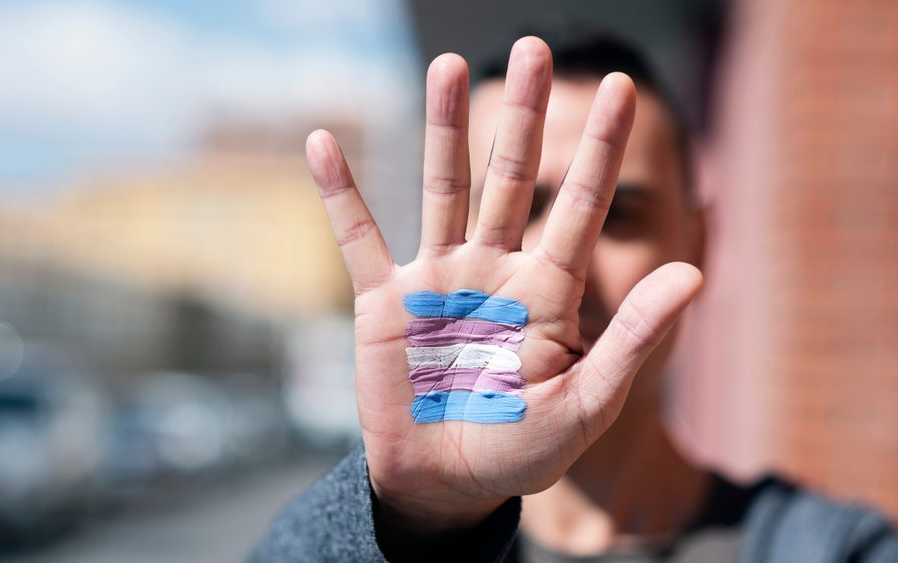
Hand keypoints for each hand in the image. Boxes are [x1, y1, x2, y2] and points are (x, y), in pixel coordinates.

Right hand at [305, 37, 701, 533]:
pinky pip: (360, 238)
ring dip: (444, 128)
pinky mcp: (385, 302)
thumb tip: (695, 270)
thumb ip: (633, 338)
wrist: (447, 483)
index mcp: (547, 291)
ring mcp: (438, 279)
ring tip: (449, 65)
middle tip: (537, 49)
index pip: (580, 205)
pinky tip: (322, 143)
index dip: (602, 149)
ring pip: (441, 188)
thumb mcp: (587, 404)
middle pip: (511, 177)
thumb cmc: (523, 451)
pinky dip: (340, 193)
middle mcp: (494, 270)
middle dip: (525, 116)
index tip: (625, 90)